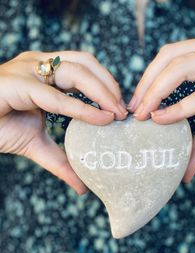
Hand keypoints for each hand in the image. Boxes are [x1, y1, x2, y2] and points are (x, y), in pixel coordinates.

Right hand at [0, 51, 127, 193]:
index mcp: (45, 71)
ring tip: (115, 114)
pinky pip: (55, 96)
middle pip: (86, 63)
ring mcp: (26, 70)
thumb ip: (62, 161)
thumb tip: (82, 187)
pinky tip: (100, 120)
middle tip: (124, 112)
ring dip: (102, 92)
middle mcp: (37, 64)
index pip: (86, 67)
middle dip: (110, 87)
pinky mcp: (16, 84)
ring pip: (75, 71)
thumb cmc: (0, 128)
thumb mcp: (38, 145)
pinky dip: (82, 109)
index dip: (108, 85)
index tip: (122, 109)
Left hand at [129, 34, 194, 181]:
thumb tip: (184, 173)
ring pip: (179, 66)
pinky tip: (161, 118)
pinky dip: (179, 107)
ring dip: (154, 91)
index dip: (147, 80)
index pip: (168, 58)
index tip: (134, 105)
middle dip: (146, 85)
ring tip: (143, 114)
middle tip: (133, 111)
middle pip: (168, 57)